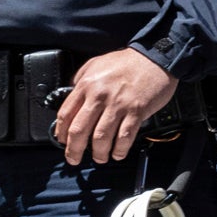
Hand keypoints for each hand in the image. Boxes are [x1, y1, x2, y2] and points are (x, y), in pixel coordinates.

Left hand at [54, 47, 178, 166]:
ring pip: (101, 137)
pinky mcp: (137, 111)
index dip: (61, 133)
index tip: (63, 141)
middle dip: (74, 150)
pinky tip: (118, 153)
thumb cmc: (127, 61)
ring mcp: (118, 104)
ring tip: (100, 157)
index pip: (66, 114)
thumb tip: (72, 95)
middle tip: (74, 158)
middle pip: (79, 130)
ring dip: (98, 153)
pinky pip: (125, 136)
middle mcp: (100, 96)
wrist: (155, 57)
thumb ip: (81, 79)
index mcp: (87, 85)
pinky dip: (120, 149)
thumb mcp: (96, 64)